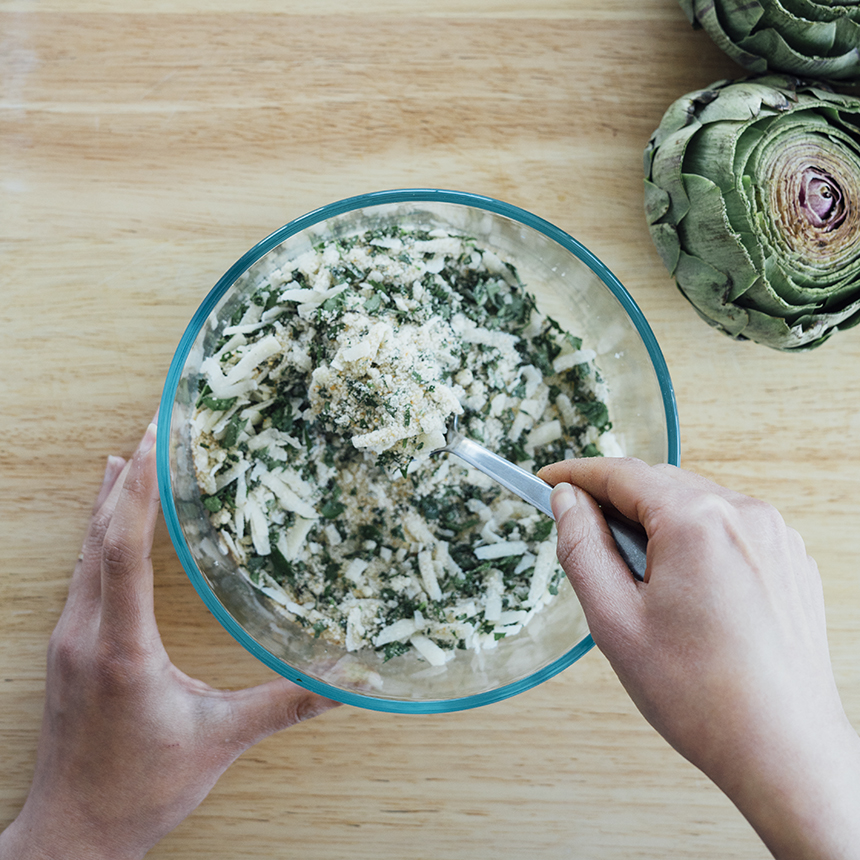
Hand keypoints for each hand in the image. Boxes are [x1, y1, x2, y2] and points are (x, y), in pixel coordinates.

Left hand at [0, 421, 339, 859]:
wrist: (71, 837)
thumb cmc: (139, 791)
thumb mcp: (220, 741)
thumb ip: (286, 705)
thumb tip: (346, 682)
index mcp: (121, 647)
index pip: (124, 550)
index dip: (140, 492)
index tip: (153, 443)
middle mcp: (86, 633)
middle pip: (100, 536)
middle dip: (129, 479)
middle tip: (151, 429)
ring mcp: (69, 639)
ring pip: (85, 551)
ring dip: (110, 501)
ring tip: (128, 455)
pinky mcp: (69, 648)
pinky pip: (82, 572)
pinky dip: (98, 532)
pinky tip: (105, 517)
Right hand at [539, 458, 859, 859]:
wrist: (782, 749)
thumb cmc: (700, 695)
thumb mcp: (614, 620)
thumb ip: (582, 547)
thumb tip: (566, 501)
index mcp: (697, 522)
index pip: (621, 474)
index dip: (576, 474)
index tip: (547, 479)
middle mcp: (744, 514)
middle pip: (659, 484)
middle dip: (615, 503)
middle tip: (583, 538)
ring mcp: (774, 535)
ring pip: (694, 503)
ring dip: (655, 523)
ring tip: (638, 581)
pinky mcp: (789, 559)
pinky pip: (728, 527)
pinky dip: (694, 539)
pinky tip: (682, 589)